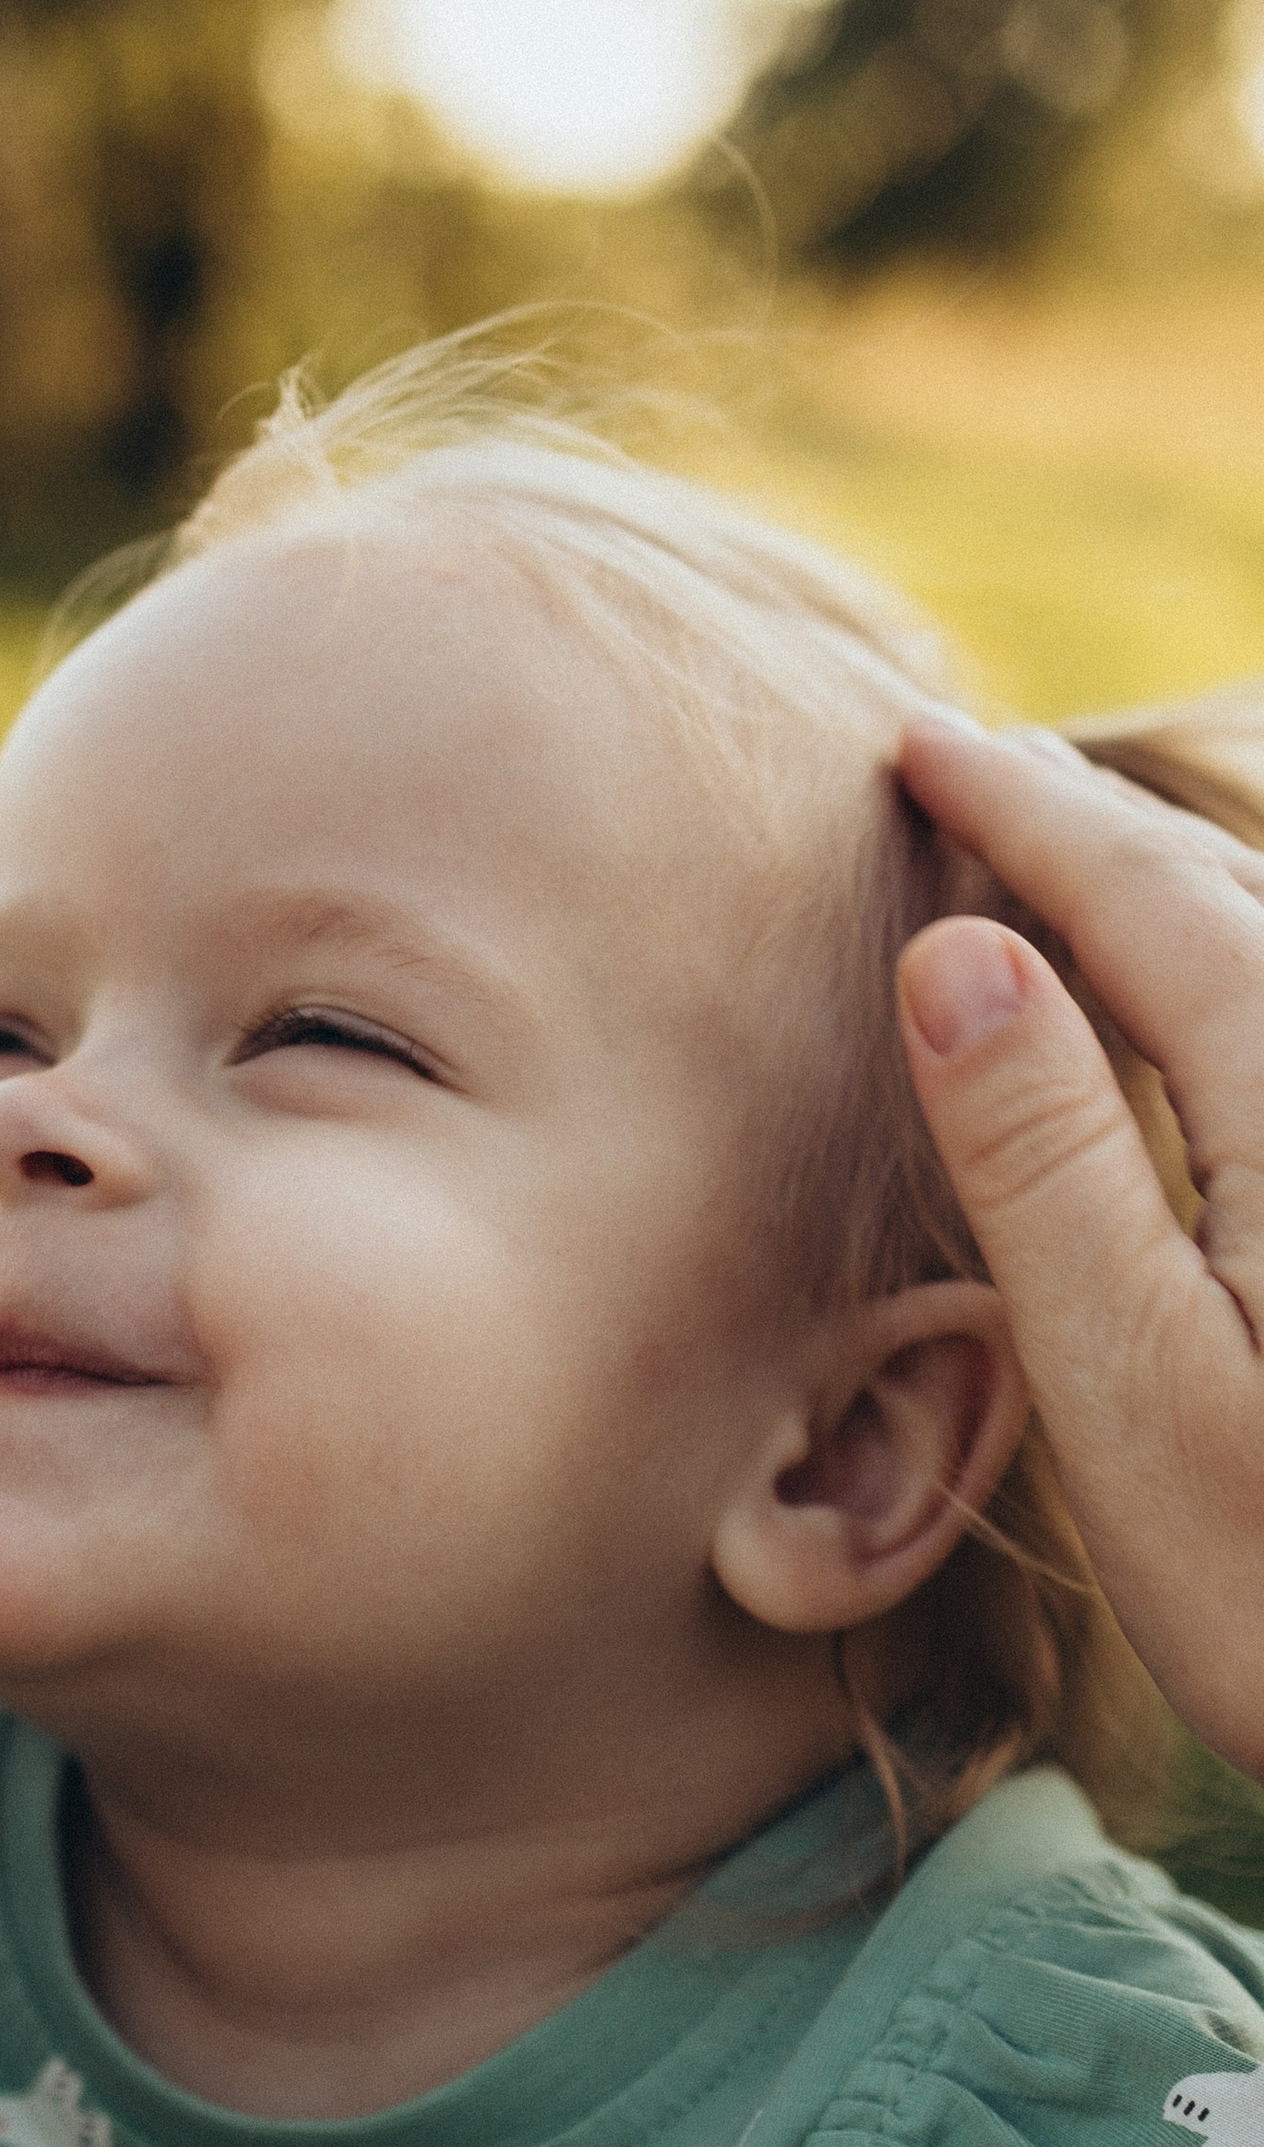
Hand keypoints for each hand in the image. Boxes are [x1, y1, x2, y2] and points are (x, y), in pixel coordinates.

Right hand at [894, 714, 1263, 1775]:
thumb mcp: (1138, 1399)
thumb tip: (958, 950)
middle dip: (1106, 827)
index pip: (1147, 903)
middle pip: (1244, 903)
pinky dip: (1256, 989)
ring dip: (1191, 897)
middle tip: (982, 780)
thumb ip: (1050, 1161)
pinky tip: (1226, 1029)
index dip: (1024, 814)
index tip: (915, 747)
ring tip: (1084, 877)